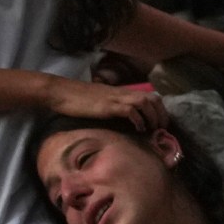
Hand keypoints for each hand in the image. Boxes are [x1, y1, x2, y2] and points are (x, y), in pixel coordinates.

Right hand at [43, 76, 164, 128]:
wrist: (61, 92)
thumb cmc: (78, 100)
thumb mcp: (101, 103)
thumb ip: (114, 109)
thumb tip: (125, 122)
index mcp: (122, 92)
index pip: (150, 96)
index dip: (160, 109)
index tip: (162, 124)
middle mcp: (122, 93)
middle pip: (152, 99)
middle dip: (161, 115)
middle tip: (162, 130)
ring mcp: (115, 98)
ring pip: (144, 103)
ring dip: (153, 117)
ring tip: (153, 130)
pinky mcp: (108, 106)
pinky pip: (129, 110)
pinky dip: (138, 120)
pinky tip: (139, 129)